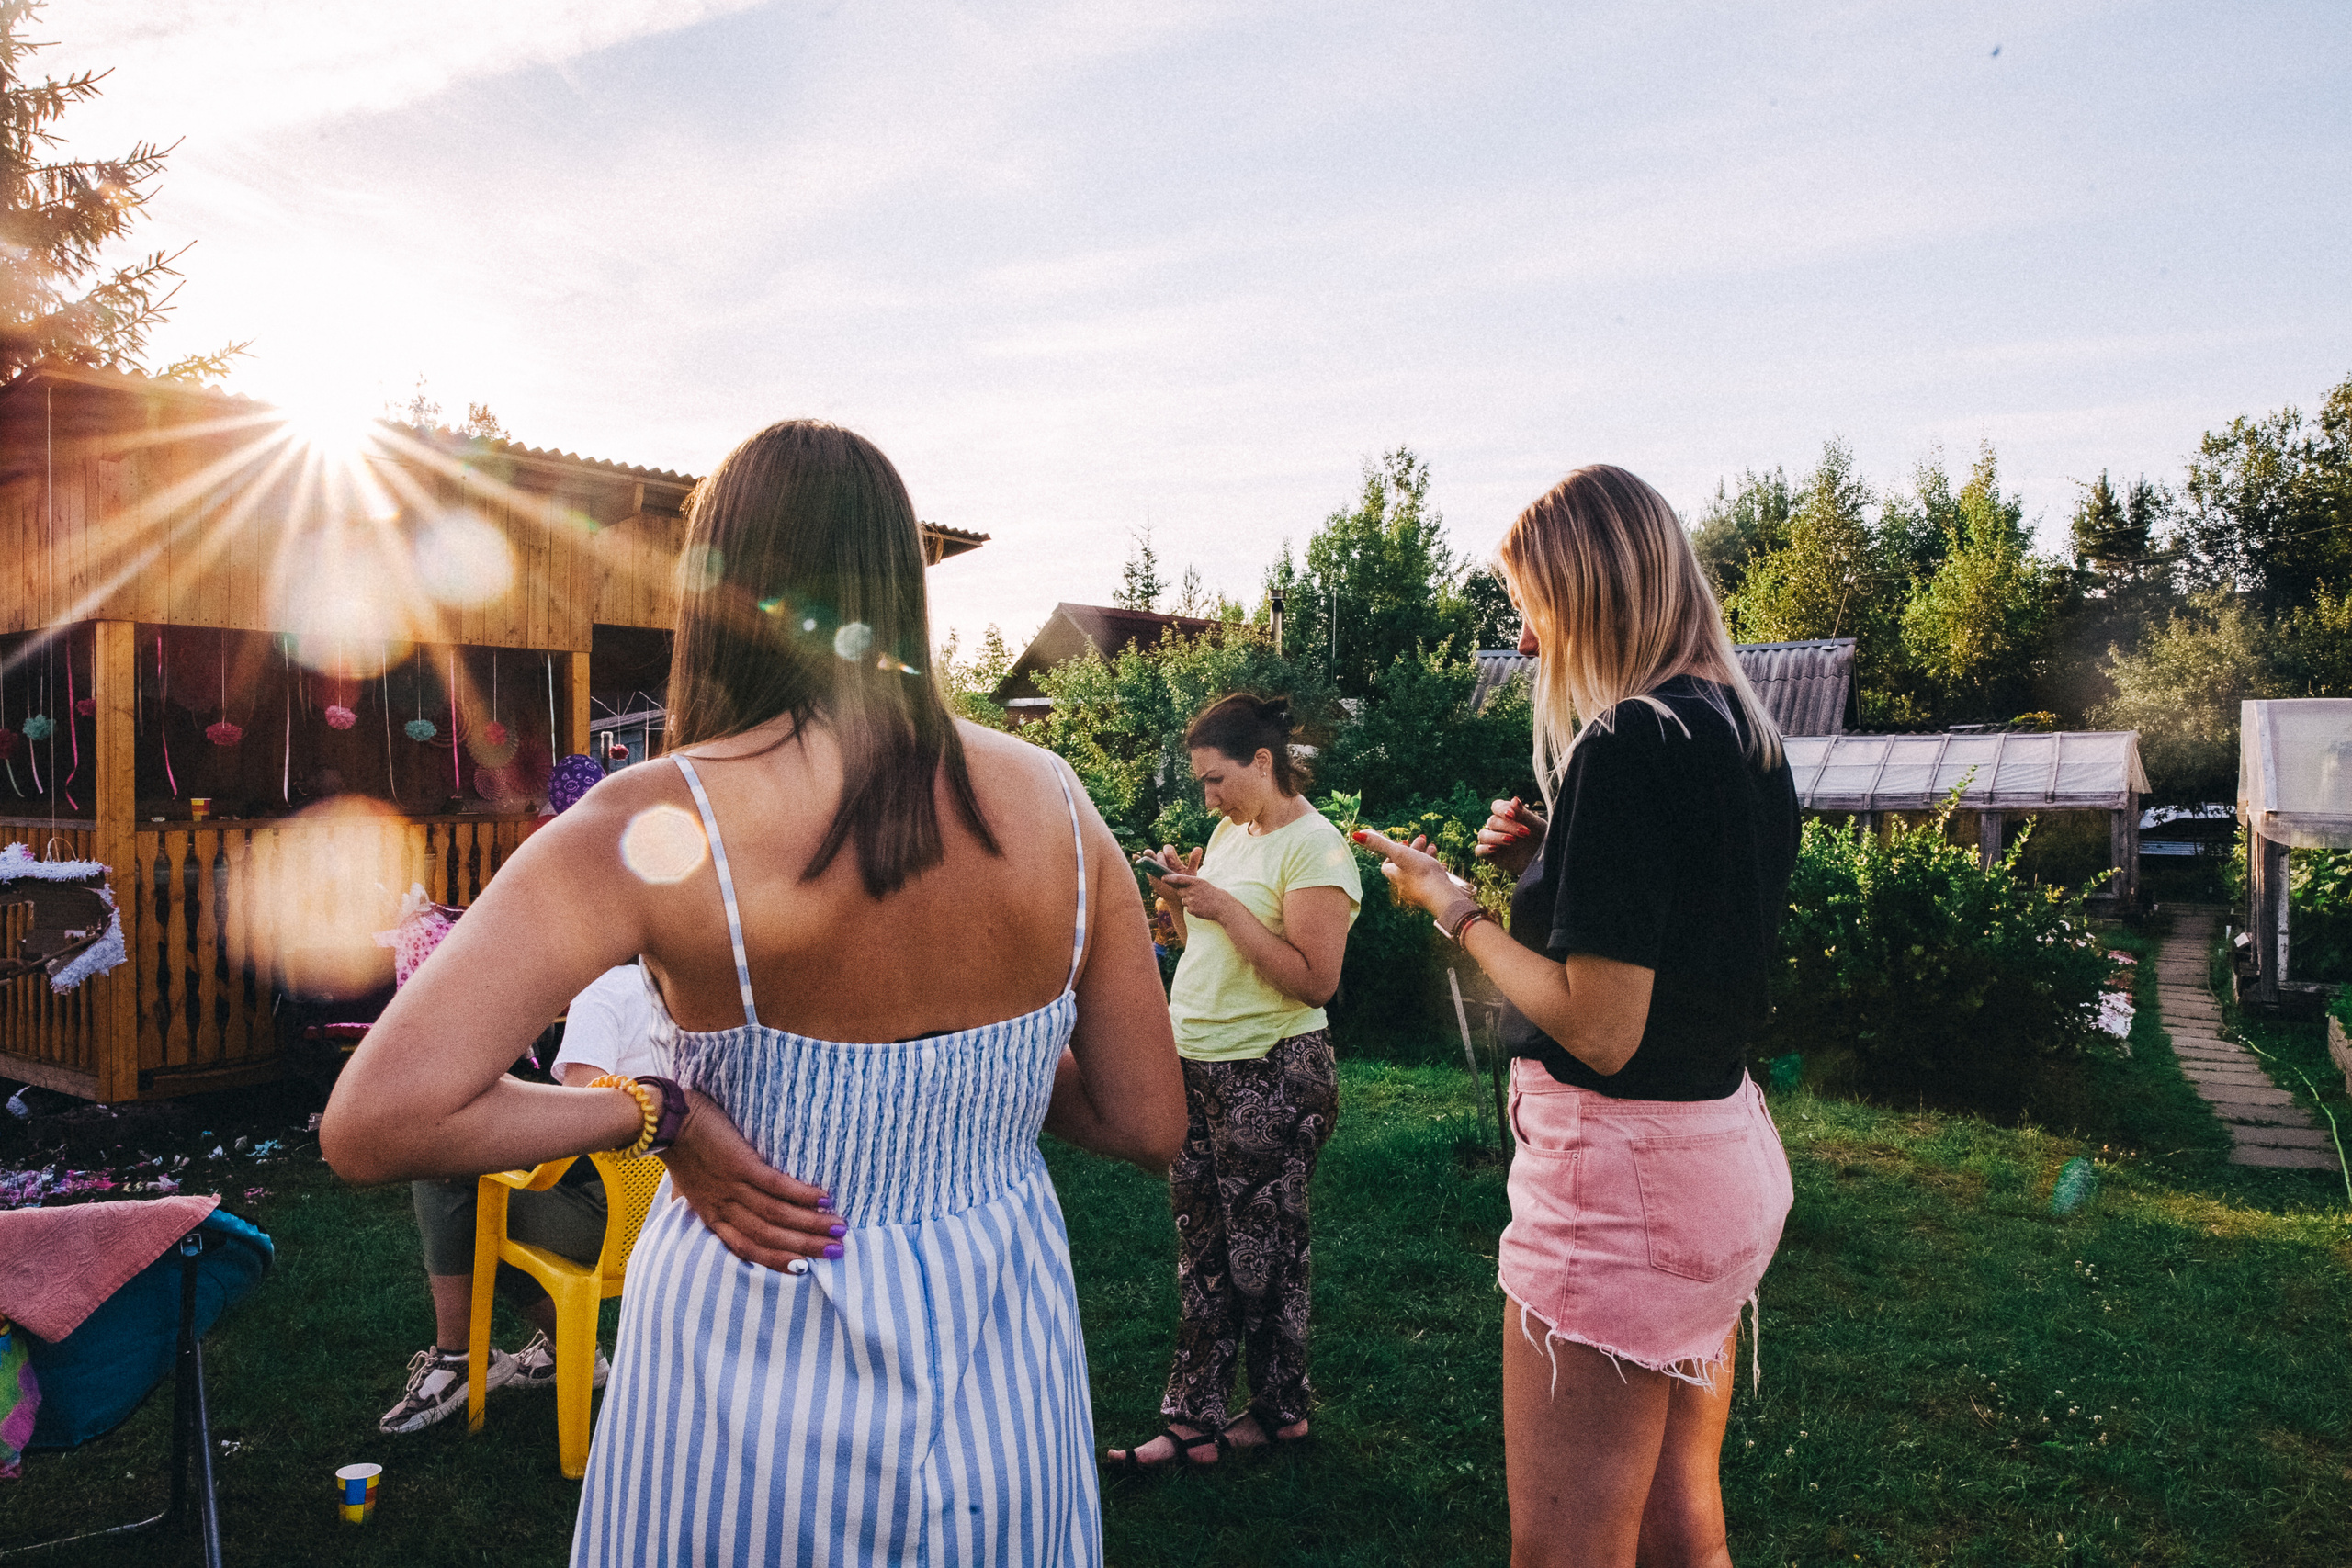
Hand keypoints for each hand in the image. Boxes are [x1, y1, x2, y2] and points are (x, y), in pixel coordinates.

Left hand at [660, 1090, 842, 1271]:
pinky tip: (823, 1199)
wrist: (665, 1122)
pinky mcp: (740, 1164)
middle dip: (806, 1246)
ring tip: (838, 1228)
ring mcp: (732, 1187)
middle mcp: (724, 1207)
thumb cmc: (680, 1150)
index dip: (777, 1260)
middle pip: (769, 1236)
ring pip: (776, 1215)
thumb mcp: (687, 1185)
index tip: (805, 1268)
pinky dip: (801, 1195)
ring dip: (811, 1224)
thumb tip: (704, 1209)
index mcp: (712, 1215)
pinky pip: (775, 1186)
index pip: (747, 1248)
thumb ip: (702, 1200)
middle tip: (838, 1251)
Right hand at [1133, 844, 1200, 904]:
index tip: (1170, 858)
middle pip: (1159, 853)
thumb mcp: (1190, 872)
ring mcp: (1155, 866)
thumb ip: (1194, 860)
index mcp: (1173, 859)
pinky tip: (1135, 856)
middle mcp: (1163, 860)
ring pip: (1150, 856)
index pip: (1168, 849)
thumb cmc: (1185, 883)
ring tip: (1147, 855)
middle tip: (1162, 866)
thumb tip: (1198, 848)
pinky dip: (1138, 858)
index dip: (1168, 852)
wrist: (1178, 895)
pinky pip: (1142, 863)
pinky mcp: (1149, 872)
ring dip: (1148, 855)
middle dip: (1160, 859)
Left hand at [1154, 870, 1241, 926]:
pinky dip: (1193, 909)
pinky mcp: (1191, 910)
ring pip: (1183, 901)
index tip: (1163, 878)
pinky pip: (1188, 909)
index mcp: (1196, 882)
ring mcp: (1191, 901)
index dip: (1170, 878)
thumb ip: (1192, 884)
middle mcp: (1192, 890)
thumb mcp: (1203, 884)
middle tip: (1195, 895)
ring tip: (1201, 902)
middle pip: (1180, 891)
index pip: (1179, 879)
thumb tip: (1179, 886)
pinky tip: (1202, 908)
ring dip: (1189, 902)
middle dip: (1184, 893)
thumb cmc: (1213, 894)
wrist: (1222, 906)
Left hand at [1352, 829, 1478, 926]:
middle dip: (1412, 851)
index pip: (1386, 865)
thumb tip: (1357, 834)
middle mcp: (1405, 886)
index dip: (1391, 853)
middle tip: (1422, 840)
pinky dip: (1435, 871)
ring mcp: (1419, 893)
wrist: (1443, 897)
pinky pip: (1431, 881)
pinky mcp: (1434, 896)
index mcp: (1395, 876)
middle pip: (1404, 866)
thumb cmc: (1420, 874)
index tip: (1402, 843)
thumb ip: (1379, 844)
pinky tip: (1442, 866)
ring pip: (1419, 872)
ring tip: (1433, 848)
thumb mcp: (1399, 853)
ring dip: (1425, 858)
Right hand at [1473, 797, 1545, 877]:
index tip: (1513, 815)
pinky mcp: (1490, 855)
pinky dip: (1484, 848)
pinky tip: (1495, 848)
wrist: (1545, 859)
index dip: (1502, 809)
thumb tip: (1514, 800)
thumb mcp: (1535, 825)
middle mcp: (1497, 826)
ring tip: (1512, 840)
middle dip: (1508, 826)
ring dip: (1495, 836)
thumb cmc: (1541, 838)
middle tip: (1525, 833)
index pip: (1496, 806)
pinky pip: (1479, 850)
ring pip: (1483, 835)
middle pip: (1492, 821)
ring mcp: (1493, 841)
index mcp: (1507, 815)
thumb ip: (1523, 814)